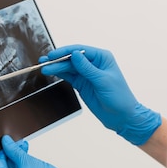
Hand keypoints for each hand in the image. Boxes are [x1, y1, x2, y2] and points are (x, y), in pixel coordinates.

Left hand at [0, 135, 105, 167]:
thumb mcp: (28, 162)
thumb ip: (13, 150)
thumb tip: (5, 141)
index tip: (3, 138)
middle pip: (0, 166)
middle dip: (8, 152)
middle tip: (17, 141)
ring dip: (15, 158)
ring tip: (23, 147)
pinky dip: (18, 166)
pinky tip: (25, 156)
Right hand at [40, 44, 160, 144]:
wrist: (122, 116)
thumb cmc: (119, 97)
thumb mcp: (103, 81)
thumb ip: (87, 68)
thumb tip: (74, 54)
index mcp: (102, 58)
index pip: (80, 51)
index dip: (65, 52)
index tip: (53, 55)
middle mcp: (94, 63)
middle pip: (72, 58)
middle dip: (58, 60)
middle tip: (44, 62)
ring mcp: (87, 74)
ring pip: (68, 67)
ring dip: (56, 67)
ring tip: (44, 68)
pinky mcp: (82, 84)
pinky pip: (69, 76)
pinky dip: (60, 74)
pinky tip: (51, 72)